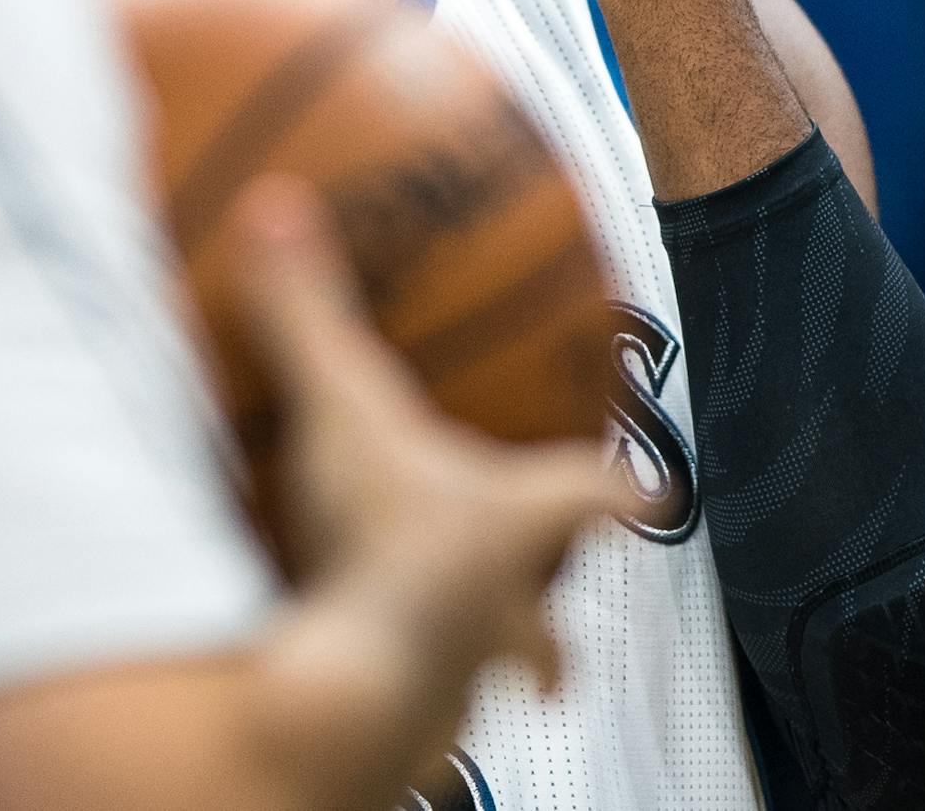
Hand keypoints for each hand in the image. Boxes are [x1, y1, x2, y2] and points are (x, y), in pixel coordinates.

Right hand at [235, 176, 625, 796]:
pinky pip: (404, 698)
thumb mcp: (340, 408)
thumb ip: (309, 311)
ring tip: (445, 649)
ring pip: (488, 674)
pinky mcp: (400, 717)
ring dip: (475, 655)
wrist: (350, 688)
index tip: (646, 486)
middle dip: (549, 615)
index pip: (592, 493)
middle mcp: (505, 604)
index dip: (617, 486)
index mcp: (515, 517)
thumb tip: (278, 207)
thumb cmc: (381, 545)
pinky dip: (385, 675)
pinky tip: (340, 658)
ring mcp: (458, 674)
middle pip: (549, 622)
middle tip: (548, 614)